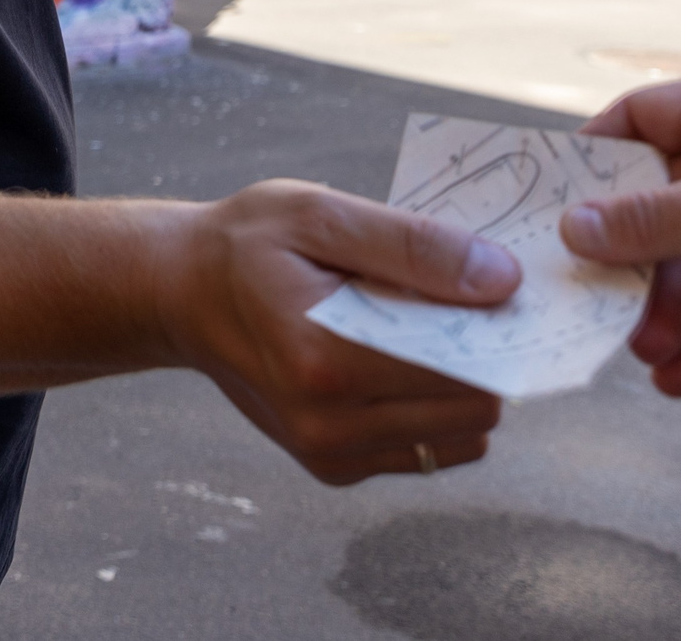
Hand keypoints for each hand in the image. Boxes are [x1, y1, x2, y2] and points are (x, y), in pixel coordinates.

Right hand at [169, 179, 517, 484]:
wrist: (180, 293)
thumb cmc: (245, 244)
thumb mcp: (320, 214)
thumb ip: (411, 244)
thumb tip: (500, 279)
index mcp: (325, 358)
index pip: (465, 369)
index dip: (495, 325)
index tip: (490, 285)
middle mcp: (327, 422)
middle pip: (474, 409)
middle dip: (481, 354)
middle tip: (452, 302)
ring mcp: (329, 453)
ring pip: (461, 437)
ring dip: (460, 386)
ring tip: (419, 330)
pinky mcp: (333, 466)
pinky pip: (428, 451)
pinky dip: (431, 409)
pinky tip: (394, 361)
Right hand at [559, 79, 680, 397]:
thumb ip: (654, 221)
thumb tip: (570, 228)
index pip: (640, 123)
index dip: (594, 159)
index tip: (550, 201)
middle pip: (652, 212)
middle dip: (631, 265)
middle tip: (600, 306)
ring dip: (664, 315)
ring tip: (650, 354)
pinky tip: (678, 375)